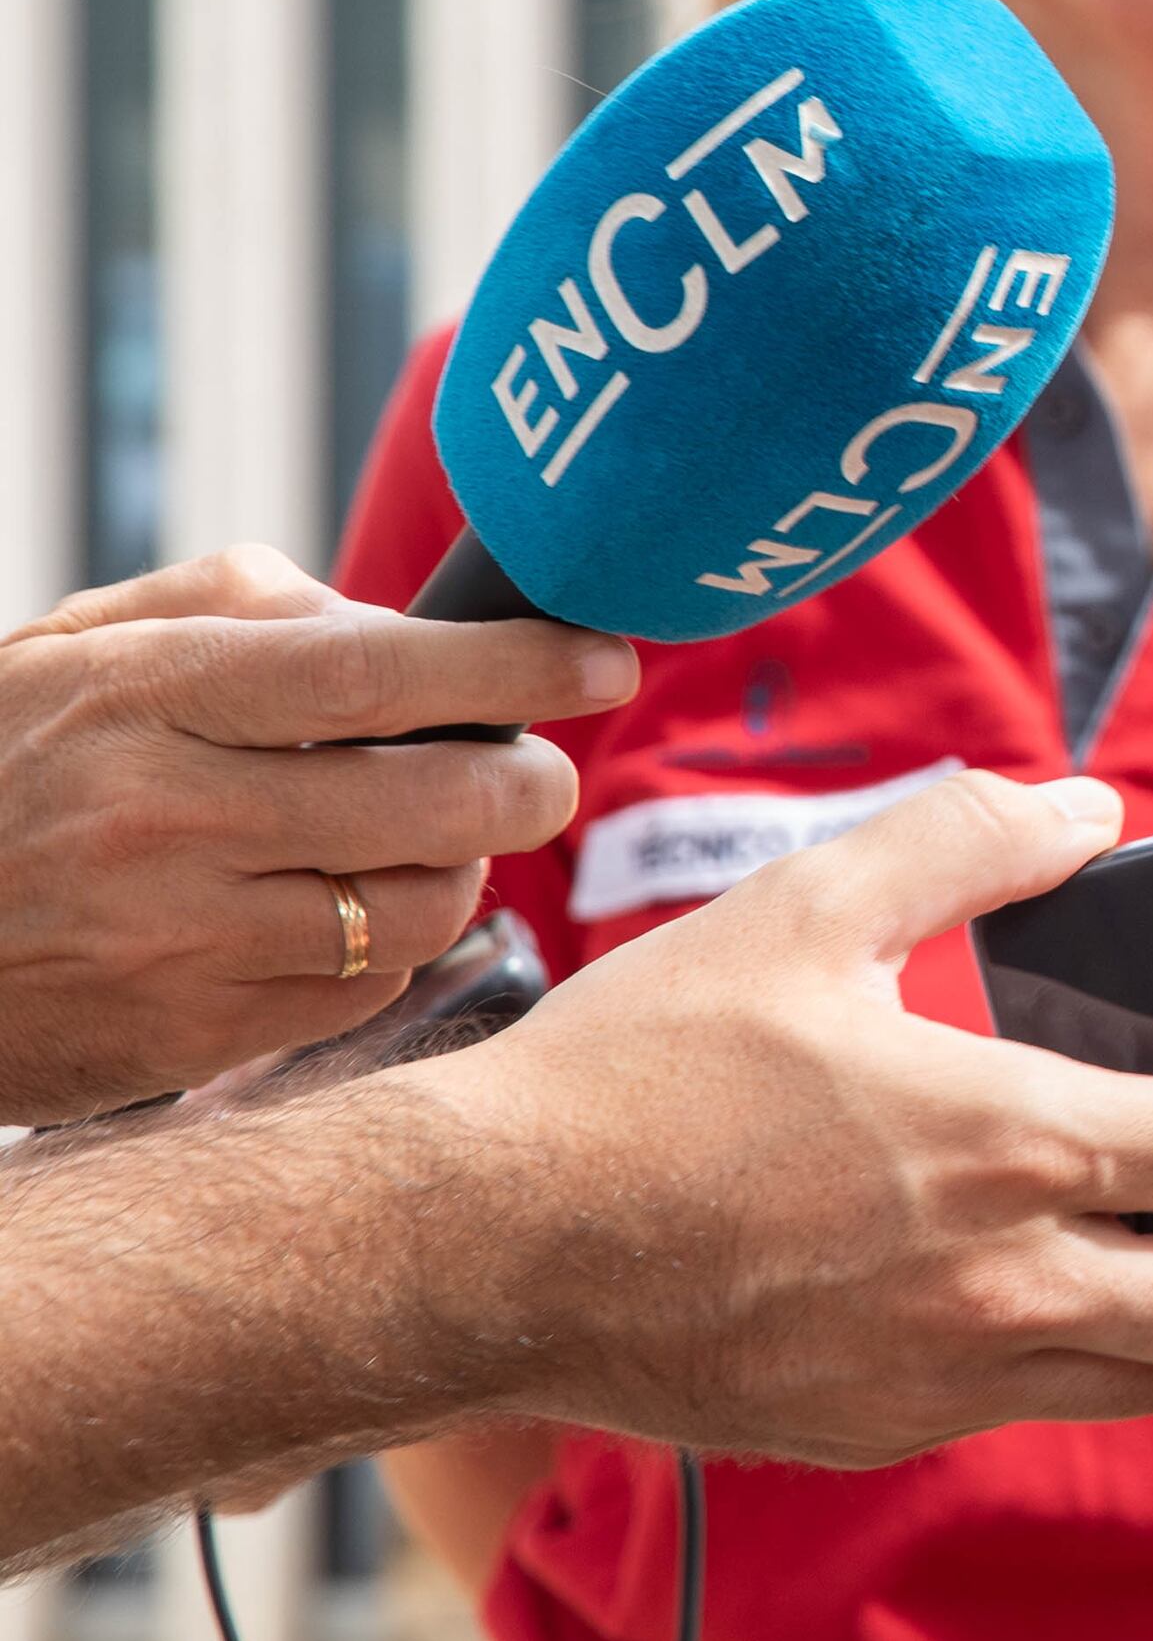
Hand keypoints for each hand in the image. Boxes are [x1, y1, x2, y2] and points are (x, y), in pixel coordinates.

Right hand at [0, 549, 605, 1119]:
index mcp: (147, 697)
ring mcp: (180, 938)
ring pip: (422, 906)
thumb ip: (244, 607)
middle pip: (439, 799)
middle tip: (537, 765)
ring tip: (436, 837)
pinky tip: (354, 907)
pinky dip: (391, 943)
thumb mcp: (79, 650)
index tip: (605, 657)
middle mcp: (169, 818)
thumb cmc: (3, 766)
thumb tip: (397, 622)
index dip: (517, 664)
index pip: (378, 672)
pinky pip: (362, 986)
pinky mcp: (189, 1034)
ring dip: (465, 868)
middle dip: (529, 780)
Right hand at [417, 769, 1152, 1465]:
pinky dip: (1136, 1354)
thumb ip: (968, 840)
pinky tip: (1141, 1301)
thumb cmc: (636, 1077)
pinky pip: (1064, 1395)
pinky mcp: (891, 1426)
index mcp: (1017, 1142)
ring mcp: (952, 1371)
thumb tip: (1087, 808)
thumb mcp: (810, 906)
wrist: (479, 1251)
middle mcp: (1010, 1277)